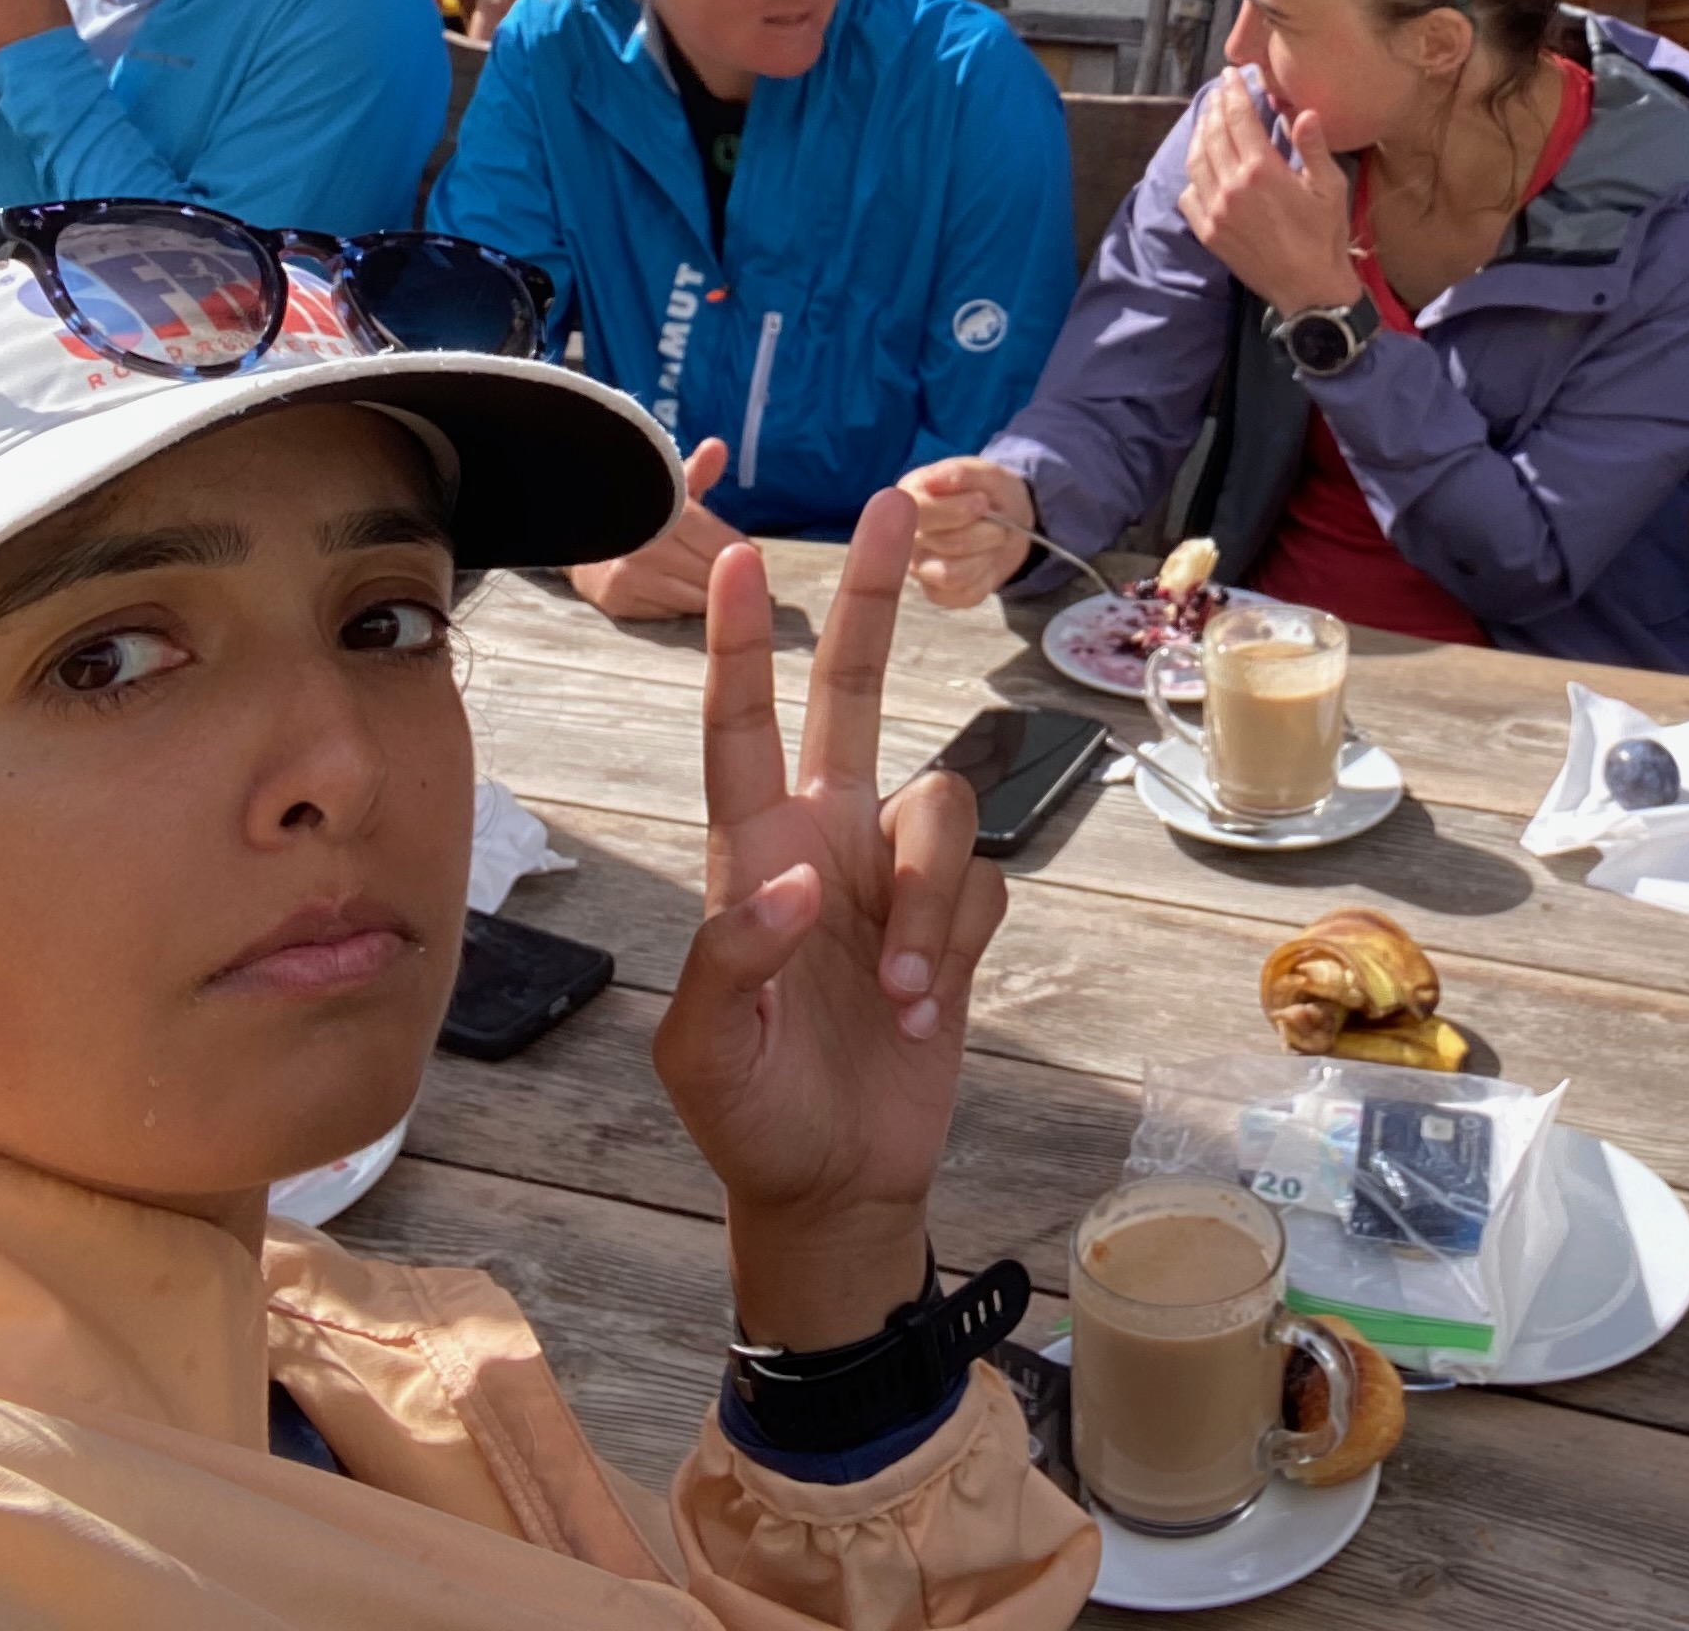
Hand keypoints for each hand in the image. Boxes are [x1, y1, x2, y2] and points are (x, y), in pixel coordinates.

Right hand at [574, 439, 748, 620]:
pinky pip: (672, 613)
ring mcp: (627, 573)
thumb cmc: (642, 509)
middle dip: (726, 573)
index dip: (742, 550)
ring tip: (704, 580)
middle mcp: (643, 541)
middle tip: (731, 570)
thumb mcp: (668, 486)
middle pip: (712, 573)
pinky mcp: (617, 600)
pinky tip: (675, 591)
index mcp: (664, 510)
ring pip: (695, 598)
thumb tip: (717, 447)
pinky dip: (682, 606)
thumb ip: (697, 471)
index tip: (750, 551)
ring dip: (707, 593)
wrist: (583, 534)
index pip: (723, 545)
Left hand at [657, 491, 1006, 1350]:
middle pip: (850, 693)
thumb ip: (732, 957)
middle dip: (867, 601)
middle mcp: (823, 839)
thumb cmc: (750, 1114)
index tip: (734, 562)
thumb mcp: (704, 1051)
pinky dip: (953, 946)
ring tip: (896, 993)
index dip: (737, 646)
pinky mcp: (955, 924)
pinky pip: (983, 887)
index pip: (738, 729)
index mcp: (747, 854)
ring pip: (942, 809)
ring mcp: (892, 877)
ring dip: (926, 905)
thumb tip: (797, 881)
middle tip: (886, 505)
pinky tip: (921, 1006)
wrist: (834, 1182)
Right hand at [896, 456, 1034, 608]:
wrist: (1010, 522)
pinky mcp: (937, 592)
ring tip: (994, 540)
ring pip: (951, 574)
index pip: (917, 510)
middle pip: (943, 542)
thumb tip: (934, 480)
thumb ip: (961, 473)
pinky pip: (963, 594)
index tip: (983, 502)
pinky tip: (987, 561)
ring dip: (986, 554)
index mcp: (909, 498)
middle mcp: (904, 536)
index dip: (954, 510)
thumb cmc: (990, 492)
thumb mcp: (986, 473)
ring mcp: (918, 567)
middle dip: (983, 531)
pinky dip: (986, 577)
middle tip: (999, 523)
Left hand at [1180, 72, 1365, 320]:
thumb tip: (1303, 112)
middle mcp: (1231, 187)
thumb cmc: (1325, 236)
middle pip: (1213, 134)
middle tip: (1219, 91)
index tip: (1232, 75)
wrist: (1309, 289)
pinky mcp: (1208, 232)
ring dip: (1199, 135)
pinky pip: (1189, 194)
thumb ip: (1313, 147)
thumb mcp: (1330, 188)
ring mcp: (1215, 211)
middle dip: (1215, 107)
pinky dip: (1192, 174)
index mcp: (1262, 170)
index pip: (1238, 118)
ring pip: (1195, 161)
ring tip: (1208, 119)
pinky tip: (1202, 166)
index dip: (1234, 91)